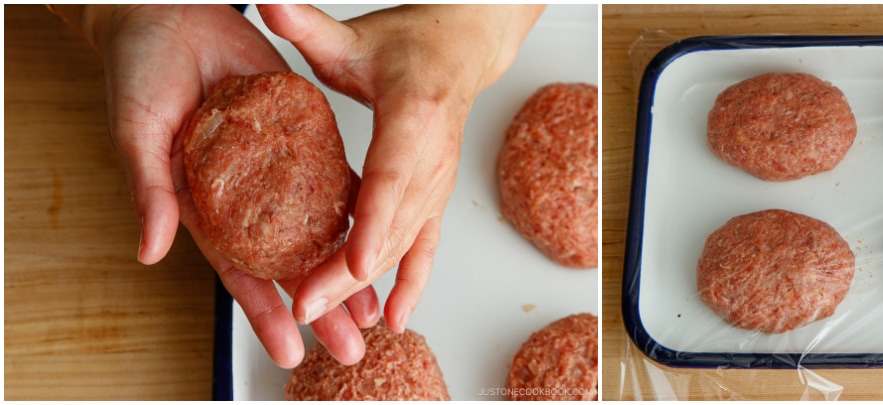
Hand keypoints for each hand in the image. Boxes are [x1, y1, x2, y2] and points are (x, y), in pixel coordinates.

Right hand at [60, 4, 377, 367]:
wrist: (170, 14)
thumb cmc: (140, 72)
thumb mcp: (138, 131)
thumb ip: (149, 190)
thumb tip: (149, 250)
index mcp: (201, 206)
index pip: (238, 271)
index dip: (263, 311)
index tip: (290, 349)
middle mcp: (243, 197)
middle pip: (288, 263)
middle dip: (319, 307)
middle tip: (352, 344)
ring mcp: (274, 169)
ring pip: (317, 231)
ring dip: (346, 268)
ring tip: (376, 309)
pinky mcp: (302, 135)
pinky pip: (333, 178)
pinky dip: (355, 211)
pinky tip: (381, 241)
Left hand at [257, 5, 544, 332]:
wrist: (463, 50)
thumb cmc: (411, 44)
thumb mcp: (356, 35)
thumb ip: (308, 24)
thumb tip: (267, 1)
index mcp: (415, 115)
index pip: (393, 174)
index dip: (375, 219)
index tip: (353, 258)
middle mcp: (434, 158)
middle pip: (393, 224)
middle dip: (349, 271)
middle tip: (307, 302)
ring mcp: (438, 182)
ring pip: (404, 244)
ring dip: (367, 285)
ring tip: (329, 319)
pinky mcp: (436, 197)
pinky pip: (426, 248)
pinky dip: (411, 283)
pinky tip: (394, 318)